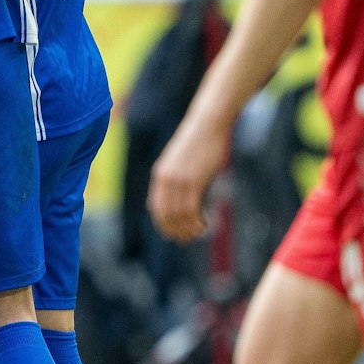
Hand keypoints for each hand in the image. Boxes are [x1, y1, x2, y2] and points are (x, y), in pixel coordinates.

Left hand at [149, 112, 230, 242]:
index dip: (163, 224)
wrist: (207, 124)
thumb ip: (178, 178)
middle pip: (165, 215)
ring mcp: (179, 180)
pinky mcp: (194, 180)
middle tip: (187, 239)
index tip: (173, 234)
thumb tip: (183, 196)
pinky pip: (192, 209)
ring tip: (198, 233)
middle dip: (175, 230)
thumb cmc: (199, 142)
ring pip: (179, 215)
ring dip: (188, 228)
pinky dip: (197, 221)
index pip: (156, 207)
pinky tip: (205, 225)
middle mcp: (166, 179)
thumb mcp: (182, 161)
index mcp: (160, 174)